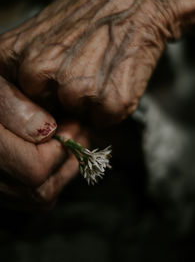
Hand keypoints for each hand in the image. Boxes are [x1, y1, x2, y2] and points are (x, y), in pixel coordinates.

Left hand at [0, 0, 194, 123]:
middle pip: (44, 112)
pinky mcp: (109, 102)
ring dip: (88, 104)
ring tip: (100, 70)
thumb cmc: (90, 9)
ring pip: (75, 118)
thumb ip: (26, 63)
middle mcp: (37, 73)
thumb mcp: (41, 28)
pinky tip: (115, 78)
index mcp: (12, 56)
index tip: (51, 98)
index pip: (12, 107)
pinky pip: (102, 120)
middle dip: (62, 102)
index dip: (34, 107)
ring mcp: (74, 89)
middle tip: (82, 71)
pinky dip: (109, 107)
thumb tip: (27, 102)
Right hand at [0, 76, 87, 208]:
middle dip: (68, 160)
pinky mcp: (1, 188)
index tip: (72, 122)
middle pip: (40, 192)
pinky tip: (51, 151)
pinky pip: (28, 197)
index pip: (35, 170)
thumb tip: (47, 129)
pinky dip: (49, 177)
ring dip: (62, 169)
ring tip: (67, 139)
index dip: (61, 148)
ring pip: (37, 199)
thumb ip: (9, 105)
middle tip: (77, 131)